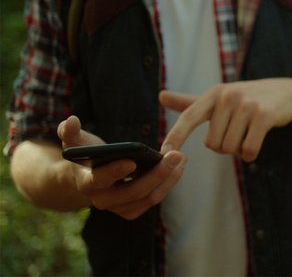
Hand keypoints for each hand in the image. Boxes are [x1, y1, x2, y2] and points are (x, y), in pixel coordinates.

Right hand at [57, 116, 186, 219]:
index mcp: (86, 182)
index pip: (100, 179)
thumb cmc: (83, 155)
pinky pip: (153, 200)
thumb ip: (69, 131)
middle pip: (134, 191)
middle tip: (177, 154)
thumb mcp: (74, 141)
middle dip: (158, 173)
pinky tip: (178, 168)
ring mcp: (118, 208)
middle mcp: (102, 200)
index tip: (133, 160)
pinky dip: (168, 185)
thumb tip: (71, 120)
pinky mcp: (131, 210)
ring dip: (169, 179)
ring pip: (149, 197)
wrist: (83, 180)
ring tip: (183, 158)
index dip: (115, 171)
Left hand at [160, 78, 291, 161]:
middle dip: (224, 147)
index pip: (189, 117)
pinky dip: (251, 155)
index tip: (164, 153)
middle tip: (237, 133)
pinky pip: (249, 150)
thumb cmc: (247, 98)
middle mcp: (228, 96)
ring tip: (248, 135)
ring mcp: (247, 105)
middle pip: (213, 144)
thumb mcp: (219, 98)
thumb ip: (191, 102)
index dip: (176, 135)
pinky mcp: (264, 116)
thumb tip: (161, 96)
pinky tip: (255, 145)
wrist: (286, 93)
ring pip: (231, 148)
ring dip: (239, 151)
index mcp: (214, 93)